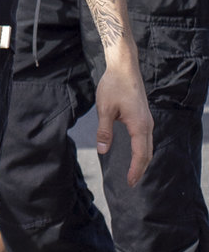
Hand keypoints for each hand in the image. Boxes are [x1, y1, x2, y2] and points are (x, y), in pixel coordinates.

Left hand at [93, 53, 154, 186]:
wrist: (124, 68)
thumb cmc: (113, 86)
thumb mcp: (104, 109)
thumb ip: (104, 131)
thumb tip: (103, 150)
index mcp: (139, 125)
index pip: (140, 154)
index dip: (135, 169)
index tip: (129, 182)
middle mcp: (147, 125)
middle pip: (147, 153)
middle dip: (140, 169)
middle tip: (131, 183)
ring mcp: (147, 120)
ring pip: (148, 146)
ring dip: (142, 160)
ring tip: (134, 172)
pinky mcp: (144, 117)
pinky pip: (146, 138)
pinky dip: (142, 150)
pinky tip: (136, 153)